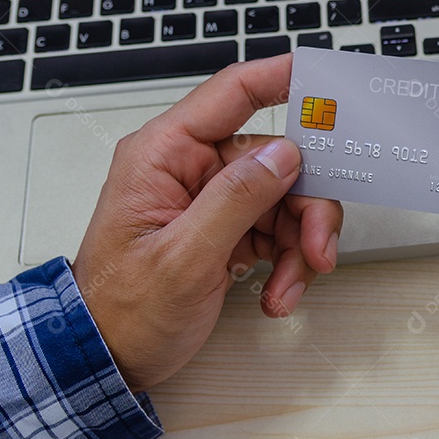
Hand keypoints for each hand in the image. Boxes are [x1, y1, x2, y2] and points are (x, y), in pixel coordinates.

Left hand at [71, 54, 342, 392]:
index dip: (280, 79)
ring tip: (290, 284)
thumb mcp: (181, 257)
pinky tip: (278, 292)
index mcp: (165, 156)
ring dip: (301, 246)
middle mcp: (192, 170)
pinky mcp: (229, 230)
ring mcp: (213, 201)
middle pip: (277, 160)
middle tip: (318, 246)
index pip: (230, 95)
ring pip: (288, 201)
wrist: (114, 359)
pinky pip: (281, 232)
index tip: (325, 83)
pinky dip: (290, 264)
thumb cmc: (122, 311)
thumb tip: (282, 155)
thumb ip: (235, 199)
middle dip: (307, 206)